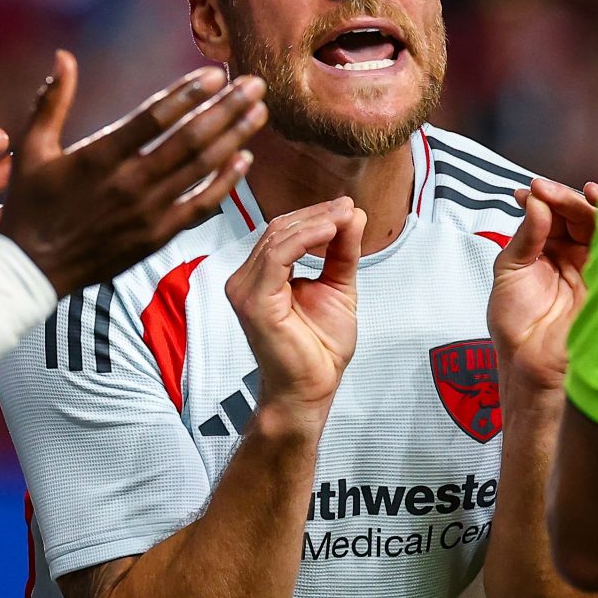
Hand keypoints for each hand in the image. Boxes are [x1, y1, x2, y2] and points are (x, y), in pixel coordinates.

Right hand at [3, 52, 264, 294]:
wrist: (35, 269)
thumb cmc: (31, 204)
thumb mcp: (32, 149)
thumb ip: (52, 101)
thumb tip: (63, 56)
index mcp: (99, 157)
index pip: (154, 118)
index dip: (188, 93)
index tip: (215, 73)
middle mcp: (129, 183)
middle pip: (190, 139)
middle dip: (227, 108)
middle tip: (254, 84)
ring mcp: (147, 212)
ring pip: (201, 169)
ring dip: (235, 137)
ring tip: (259, 112)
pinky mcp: (157, 235)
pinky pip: (201, 206)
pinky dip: (225, 182)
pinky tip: (244, 159)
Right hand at [228, 198, 363, 419]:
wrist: (311, 390)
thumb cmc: (317, 351)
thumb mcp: (338, 289)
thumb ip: (341, 253)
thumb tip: (352, 215)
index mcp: (260, 277)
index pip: (282, 232)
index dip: (315, 215)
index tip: (347, 207)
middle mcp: (245, 280)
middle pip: (278, 229)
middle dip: (318, 214)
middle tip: (349, 207)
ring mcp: (245, 289)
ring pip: (277, 237)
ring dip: (316, 221)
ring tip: (345, 215)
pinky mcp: (253, 300)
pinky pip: (277, 256)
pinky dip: (306, 238)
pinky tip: (330, 231)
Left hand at [488, 178, 597, 398]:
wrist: (531, 363)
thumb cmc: (516, 325)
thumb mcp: (509, 271)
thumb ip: (526, 236)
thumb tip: (536, 200)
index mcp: (550, 250)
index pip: (554, 214)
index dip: (544, 199)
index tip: (529, 190)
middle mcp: (576, 254)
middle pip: (578, 214)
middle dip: (561, 198)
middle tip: (543, 189)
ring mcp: (595, 264)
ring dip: (583, 203)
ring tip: (563, 193)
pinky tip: (595, 202)